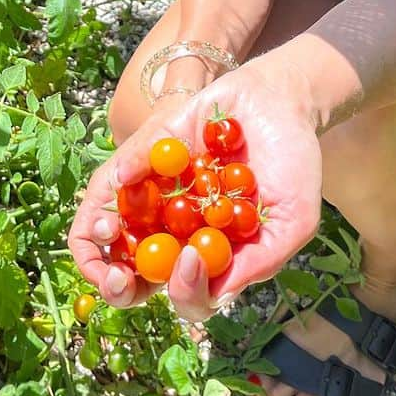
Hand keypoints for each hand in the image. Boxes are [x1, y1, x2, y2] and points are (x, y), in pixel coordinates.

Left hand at [67, 54, 323, 322]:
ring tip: (107, 228)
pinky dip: (121, 174)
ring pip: (116, 229)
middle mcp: (182, 231)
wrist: (284, 101)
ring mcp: (162, 194)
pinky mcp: (152, 154)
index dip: (183, 293)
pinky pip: (125, 171)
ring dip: (100, 237)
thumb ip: (261, 259)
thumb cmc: (294, 164)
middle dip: (118, 283)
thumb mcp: (294, 219)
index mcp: (215, 254)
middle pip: (138, 274)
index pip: (189, 294)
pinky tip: (124, 175)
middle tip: (119, 275)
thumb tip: (219, 294)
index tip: (191, 262)